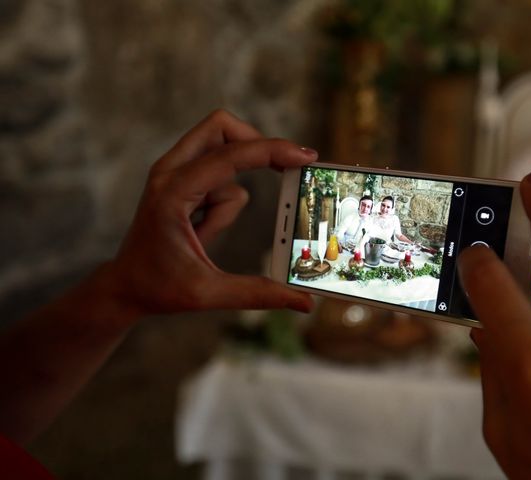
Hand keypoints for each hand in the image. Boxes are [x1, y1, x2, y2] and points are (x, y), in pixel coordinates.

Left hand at [105, 110, 315, 317]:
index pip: (228, 156)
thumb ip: (256, 294)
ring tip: (205, 234)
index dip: (270, 151)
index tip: (305, 156)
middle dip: (256, 143)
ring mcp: (172, 173)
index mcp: (172, 193)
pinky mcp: (179, 179)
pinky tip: (201, 231)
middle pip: (221, 127)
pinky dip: (223, 202)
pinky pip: (218, 175)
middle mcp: (169, 172)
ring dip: (232, 194)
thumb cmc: (159, 288)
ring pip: (223, 152)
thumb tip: (305, 303)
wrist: (124, 286)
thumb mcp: (208, 293)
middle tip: (283, 169)